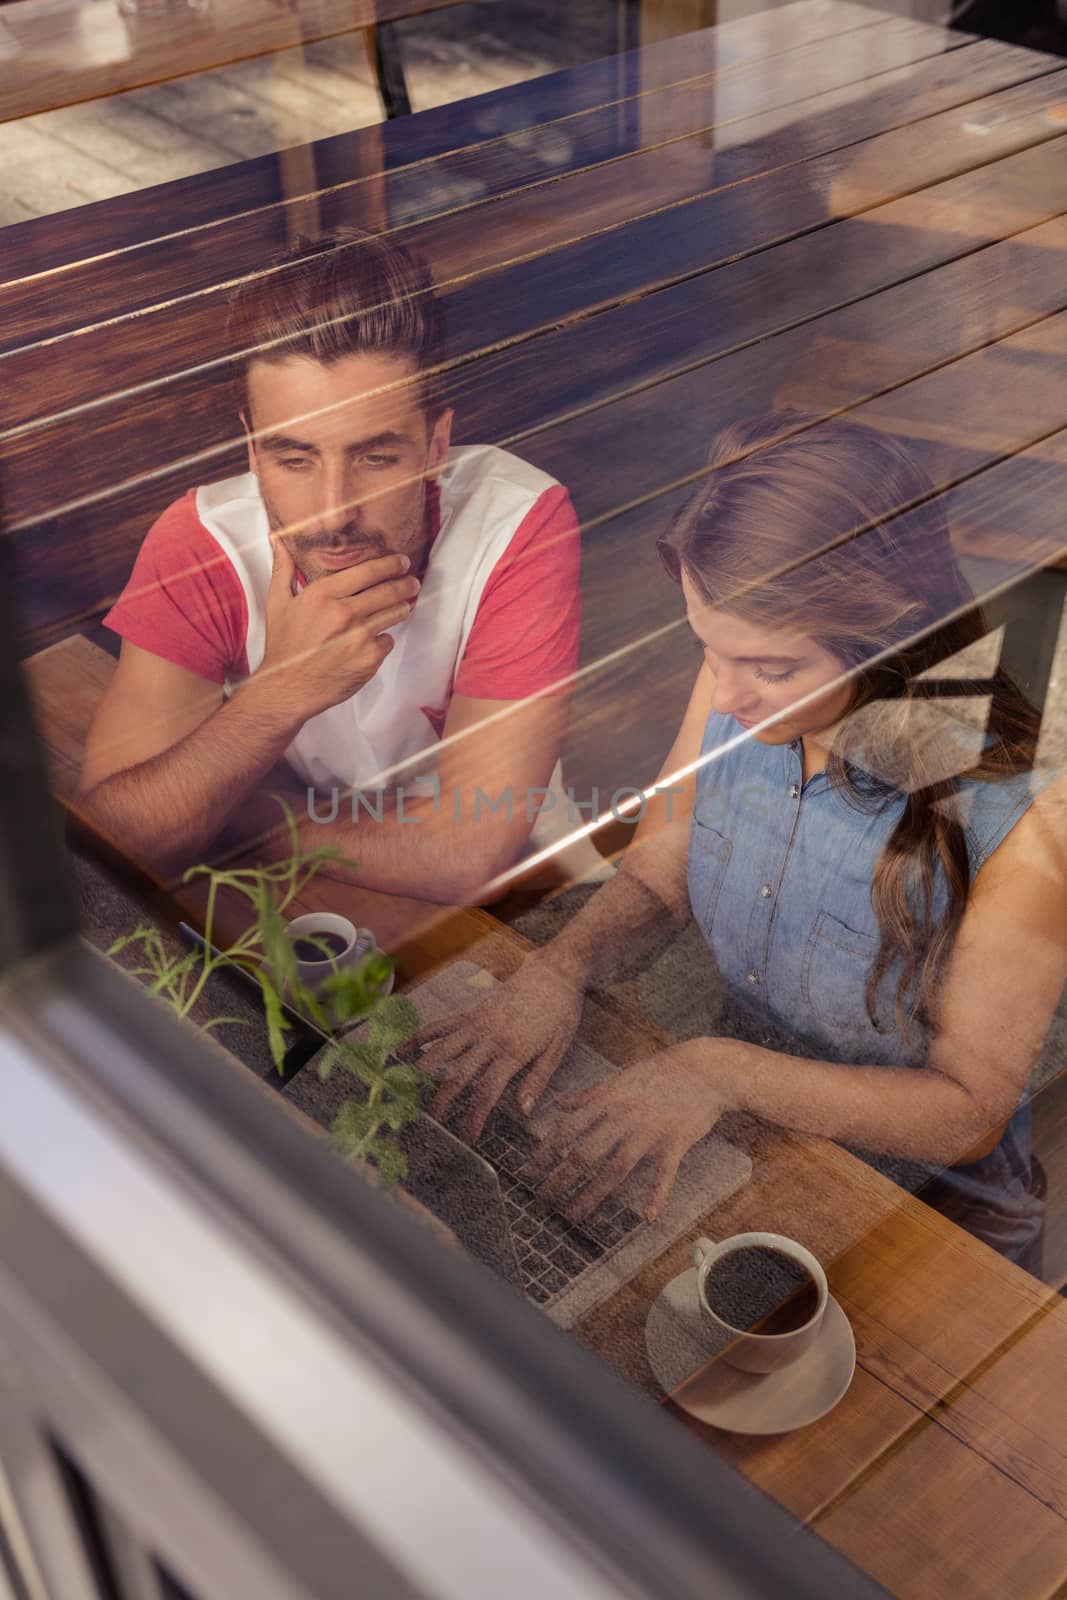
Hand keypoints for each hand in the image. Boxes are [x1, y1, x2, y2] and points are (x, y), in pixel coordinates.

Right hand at [257, 538, 420, 721]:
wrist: (288, 688)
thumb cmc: (284, 646)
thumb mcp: (277, 603)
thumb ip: (283, 569)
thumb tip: (277, 539)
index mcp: (323, 594)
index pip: (368, 571)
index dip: (390, 564)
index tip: (401, 562)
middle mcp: (344, 612)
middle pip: (388, 590)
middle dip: (405, 584)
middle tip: (412, 582)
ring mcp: (359, 636)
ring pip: (394, 613)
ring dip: (402, 608)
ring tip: (403, 606)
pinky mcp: (369, 658)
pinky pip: (388, 641)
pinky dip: (383, 640)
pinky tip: (373, 641)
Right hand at [411, 955, 583, 1142]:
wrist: (556, 969)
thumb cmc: (561, 1011)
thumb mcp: (559, 1048)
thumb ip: (538, 1080)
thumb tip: (524, 1111)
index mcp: (513, 1051)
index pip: (487, 1092)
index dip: (474, 1118)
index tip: (467, 1139)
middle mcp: (490, 1038)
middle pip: (458, 1075)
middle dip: (442, 1102)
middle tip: (431, 1125)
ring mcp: (477, 1023)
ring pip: (442, 1049)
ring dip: (423, 1072)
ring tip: (407, 1093)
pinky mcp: (471, 1012)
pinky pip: (441, 1025)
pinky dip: (420, 1037)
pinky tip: (402, 1050)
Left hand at [522, 1040, 728, 1222]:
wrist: (704, 1070)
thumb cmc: (660, 1073)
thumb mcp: (619, 1078)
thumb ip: (587, 1095)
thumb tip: (558, 1105)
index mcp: (607, 1100)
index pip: (567, 1129)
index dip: (544, 1151)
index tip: (526, 1170)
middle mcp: (623, 1118)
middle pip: (584, 1154)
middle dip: (559, 1179)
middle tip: (541, 1201)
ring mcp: (648, 1132)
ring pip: (614, 1168)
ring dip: (592, 1195)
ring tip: (573, 1215)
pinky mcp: (674, 1143)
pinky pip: (663, 1174)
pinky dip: (656, 1195)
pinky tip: (647, 1216)